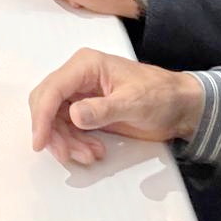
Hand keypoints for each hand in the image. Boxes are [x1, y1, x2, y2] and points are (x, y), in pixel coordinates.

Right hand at [28, 49, 202, 166]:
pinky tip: (93, 151)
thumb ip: (103, 109)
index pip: (52, 89)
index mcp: (86, 65)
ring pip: (55, 119)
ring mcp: (80, 92)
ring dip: (66, 141)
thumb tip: (74, 115)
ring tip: (90, 156)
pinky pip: (68, 127)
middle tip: (67, 155)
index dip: (42, 116)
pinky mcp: (86, 109)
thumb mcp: (134, 103)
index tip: (40, 143)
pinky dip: (75, 142)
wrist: (180, 106)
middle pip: (47, 103)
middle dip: (53, 132)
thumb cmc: (161, 96)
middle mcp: (78, 76)